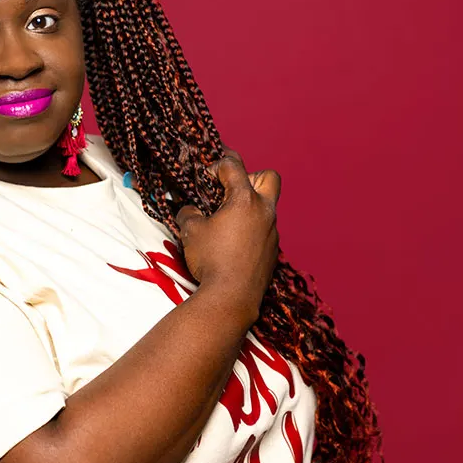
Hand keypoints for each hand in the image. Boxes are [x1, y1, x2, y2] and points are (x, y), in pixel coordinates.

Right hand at [173, 147, 280, 313]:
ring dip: (249, 206)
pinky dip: (252, 228)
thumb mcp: (191, 231)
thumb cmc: (211, 260)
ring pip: (267, 206)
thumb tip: (190, 210)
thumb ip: (189, 213)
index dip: (217, 165)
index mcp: (244, 200)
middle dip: (250, 176)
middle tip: (230, 190)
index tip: (206, 176)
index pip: (233, 165)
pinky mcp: (273, 250)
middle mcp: (264, 211)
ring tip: (227, 220)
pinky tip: (234, 243)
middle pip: (268, 177)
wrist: (231, 297)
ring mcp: (272, 231)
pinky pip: (265, 229)